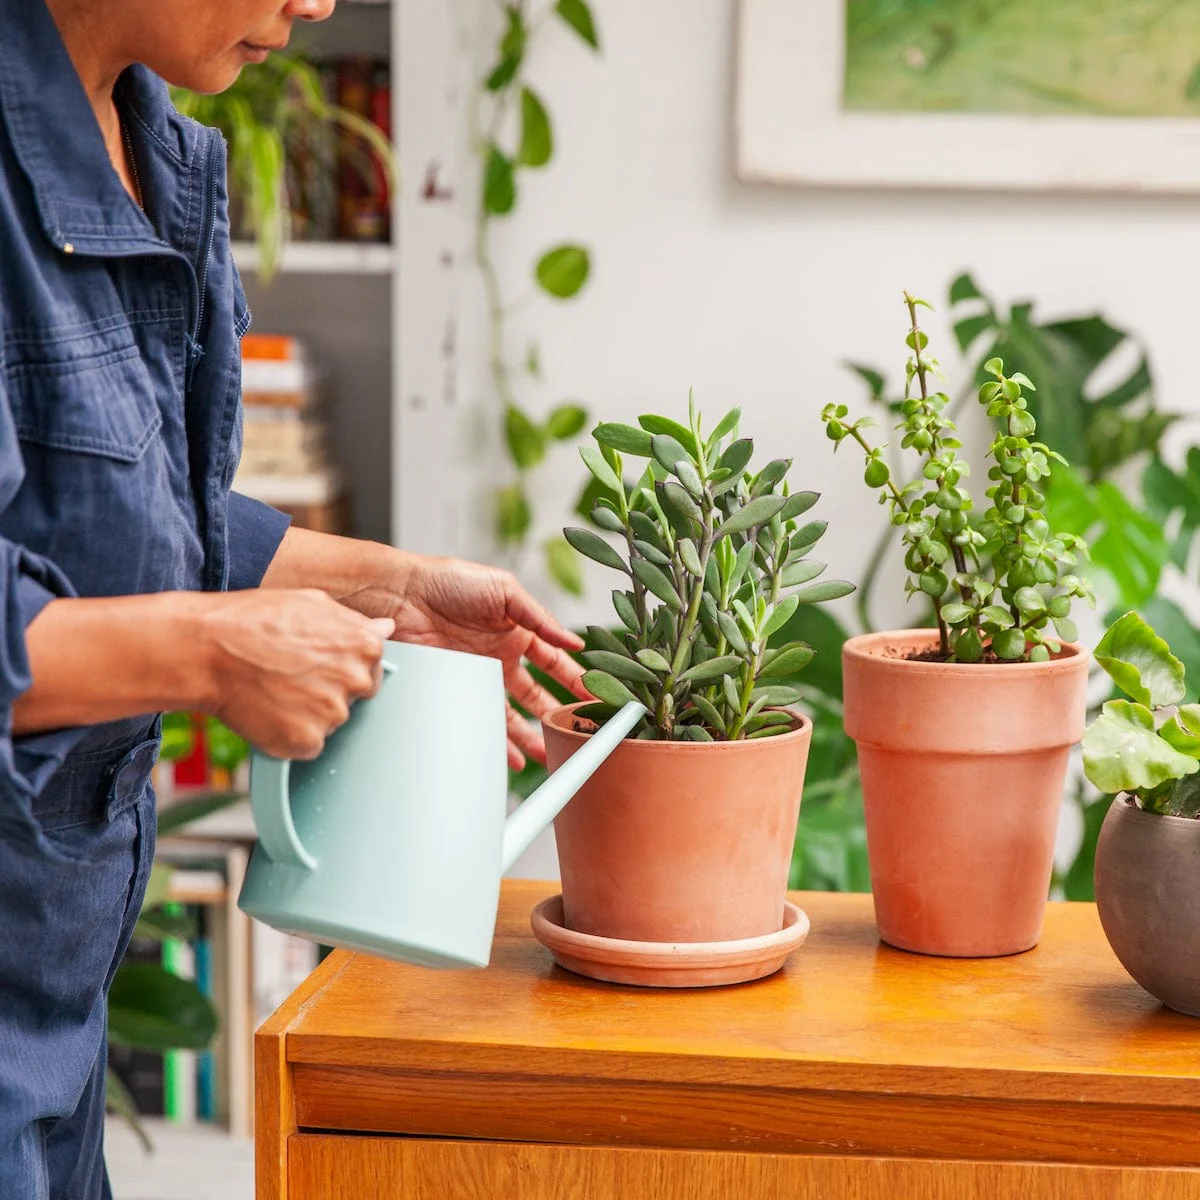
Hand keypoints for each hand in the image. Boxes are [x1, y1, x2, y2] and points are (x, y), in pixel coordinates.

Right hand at [202, 589, 393, 759]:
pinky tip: (267, 711)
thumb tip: (386, 628)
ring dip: (307, 714)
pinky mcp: (306, 741)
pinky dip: (288, 736)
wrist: (206, 649)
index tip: (314, 664)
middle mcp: (355, 681)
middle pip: (352, 699)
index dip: (340, 668)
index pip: (370, 670)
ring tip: (273, 689)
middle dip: (328, 692)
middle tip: (289, 677)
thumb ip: (355, 621)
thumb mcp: (311, 603)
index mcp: (365, 646)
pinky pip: (306, 745)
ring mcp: (332, 714)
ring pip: (329, 723)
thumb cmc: (254, 620)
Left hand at [384, 556, 587, 769]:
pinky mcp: (456, 690)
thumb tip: (575, 642)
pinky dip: (499, 741)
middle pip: (536, 694)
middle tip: (578, 734)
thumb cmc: (451, 580)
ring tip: (551, 755)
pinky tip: (514, 758)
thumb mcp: (505, 591)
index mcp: (517, 631)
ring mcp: (478, 676)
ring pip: (512, 713)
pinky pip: (481, 719)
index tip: (596, 698)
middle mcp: (500, 657)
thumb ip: (541, 619)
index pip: (554, 661)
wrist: (401, 595)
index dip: (575, 679)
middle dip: (557, 714)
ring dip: (531, 735)